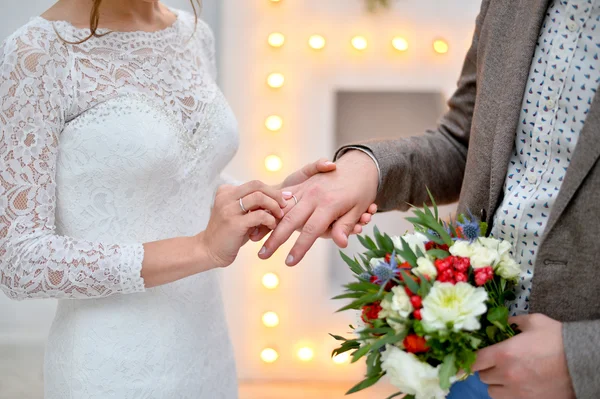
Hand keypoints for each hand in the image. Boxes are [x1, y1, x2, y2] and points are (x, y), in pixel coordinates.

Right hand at [198, 181, 287, 267]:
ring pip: (259, 197)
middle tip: (284, 205)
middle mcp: (226, 197)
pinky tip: (272, 226)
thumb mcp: (240, 214)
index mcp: (226, 191)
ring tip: (279, 216)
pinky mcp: (234, 223)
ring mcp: (228, 209)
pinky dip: (270, 220)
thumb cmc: (228, 233)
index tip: (285, 197)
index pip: (254, 184)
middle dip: (275, 194)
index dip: (272, 190)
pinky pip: (259, 215)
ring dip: (274, 206)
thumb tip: (281, 196)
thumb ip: (254, 205)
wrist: (209, 250)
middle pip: (257, 185)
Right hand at [258, 150, 378, 265]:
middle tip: (262, 255)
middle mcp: (313, 196)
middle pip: (290, 220)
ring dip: (268, 224)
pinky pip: (283, 198)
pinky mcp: (300, 184)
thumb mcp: (358, 210)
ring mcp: (305, 189)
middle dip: (275, 239)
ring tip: (254, 240)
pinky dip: (272, 210)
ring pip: (282, 208)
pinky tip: (261, 220)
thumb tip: (340, 243)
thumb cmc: (361, 191)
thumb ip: (344, 226)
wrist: (358, 167)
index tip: (289, 263)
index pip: (311, 231)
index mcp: (328, 204)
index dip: (299, 248)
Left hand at [474, 314, 575, 398]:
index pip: (474, 361)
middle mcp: (507, 375)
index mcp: (504, 354)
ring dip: (495, 382)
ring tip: (506, 374)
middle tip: (494, 361)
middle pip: (482, 376)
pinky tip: (516, 384)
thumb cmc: (558, 340)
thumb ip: (511, 321)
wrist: (583, 362)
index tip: (466, 358)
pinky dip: (507, 393)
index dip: (468, 359)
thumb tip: (499, 322)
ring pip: (492, 391)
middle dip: (486, 367)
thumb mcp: (533, 322)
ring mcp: (518, 392)